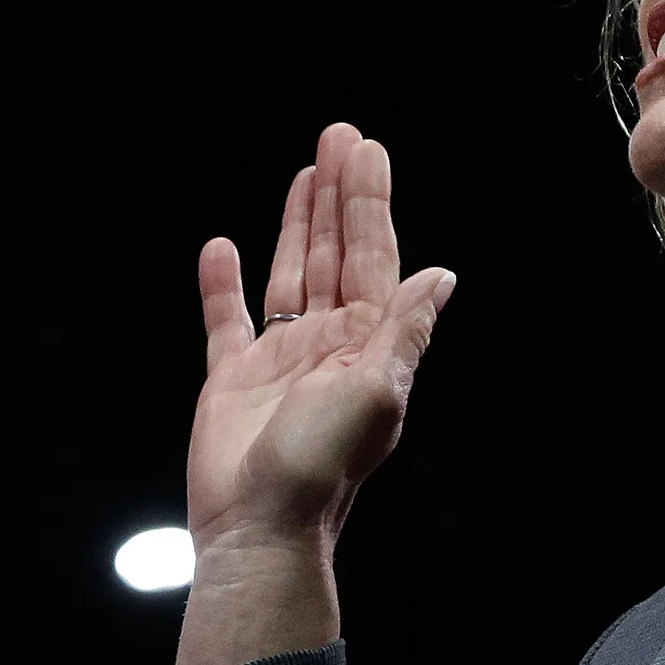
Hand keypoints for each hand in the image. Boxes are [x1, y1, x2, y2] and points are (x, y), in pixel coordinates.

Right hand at [187, 123, 454, 548]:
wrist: (261, 529)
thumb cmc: (322, 467)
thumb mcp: (378, 390)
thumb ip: (405, 328)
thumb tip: (443, 275)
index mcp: (366, 343)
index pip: (371, 255)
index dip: (369, 202)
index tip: (367, 151)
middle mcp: (327, 343)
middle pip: (332, 252)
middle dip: (337, 195)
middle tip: (338, 135)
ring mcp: (278, 359)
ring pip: (288, 274)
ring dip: (294, 224)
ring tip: (304, 172)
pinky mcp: (230, 379)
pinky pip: (227, 320)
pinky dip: (223, 285)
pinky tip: (222, 248)